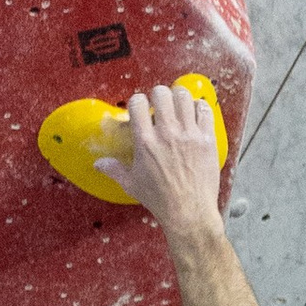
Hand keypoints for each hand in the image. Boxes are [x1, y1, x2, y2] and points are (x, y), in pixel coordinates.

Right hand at [117, 81, 226, 240]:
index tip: (141, 108)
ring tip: (178, 106)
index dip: (138, 101)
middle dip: (158, 95)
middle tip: (160, 104)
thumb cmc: (159, 199)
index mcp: (145, 142)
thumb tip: (99, 164)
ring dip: (179, 98)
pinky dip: (199, 107)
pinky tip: (195, 114)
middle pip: (162, 93)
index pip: (138, 103)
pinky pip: (204, 110)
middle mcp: (167, 134)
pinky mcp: (206, 139)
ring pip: (184, 97)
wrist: (189, 212)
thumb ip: (114, 169)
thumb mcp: (132, 184)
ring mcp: (189, 135)